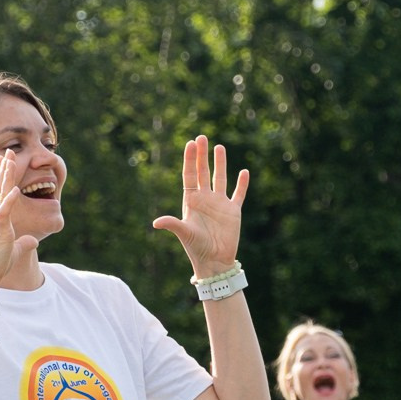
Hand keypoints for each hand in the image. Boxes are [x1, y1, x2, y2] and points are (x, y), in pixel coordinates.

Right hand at [0, 149, 36, 294]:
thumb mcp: (13, 252)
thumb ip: (23, 244)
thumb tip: (32, 241)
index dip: (2, 176)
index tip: (4, 161)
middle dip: (4, 168)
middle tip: (7, 151)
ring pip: (0, 195)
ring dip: (5, 177)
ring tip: (8, 160)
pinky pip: (4, 214)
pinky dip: (9, 201)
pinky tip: (14, 189)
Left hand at [152, 135, 249, 278]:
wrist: (215, 262)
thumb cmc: (197, 249)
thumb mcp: (185, 234)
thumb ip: (173, 225)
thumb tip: (156, 223)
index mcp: (191, 201)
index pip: (190, 175)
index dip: (190, 160)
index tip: (189, 143)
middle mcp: (205, 199)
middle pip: (203, 172)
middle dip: (202, 155)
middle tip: (201, 137)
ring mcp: (220, 204)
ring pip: (220, 178)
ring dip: (220, 163)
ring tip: (219, 147)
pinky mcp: (233, 211)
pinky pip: (238, 194)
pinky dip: (242, 184)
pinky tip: (244, 172)